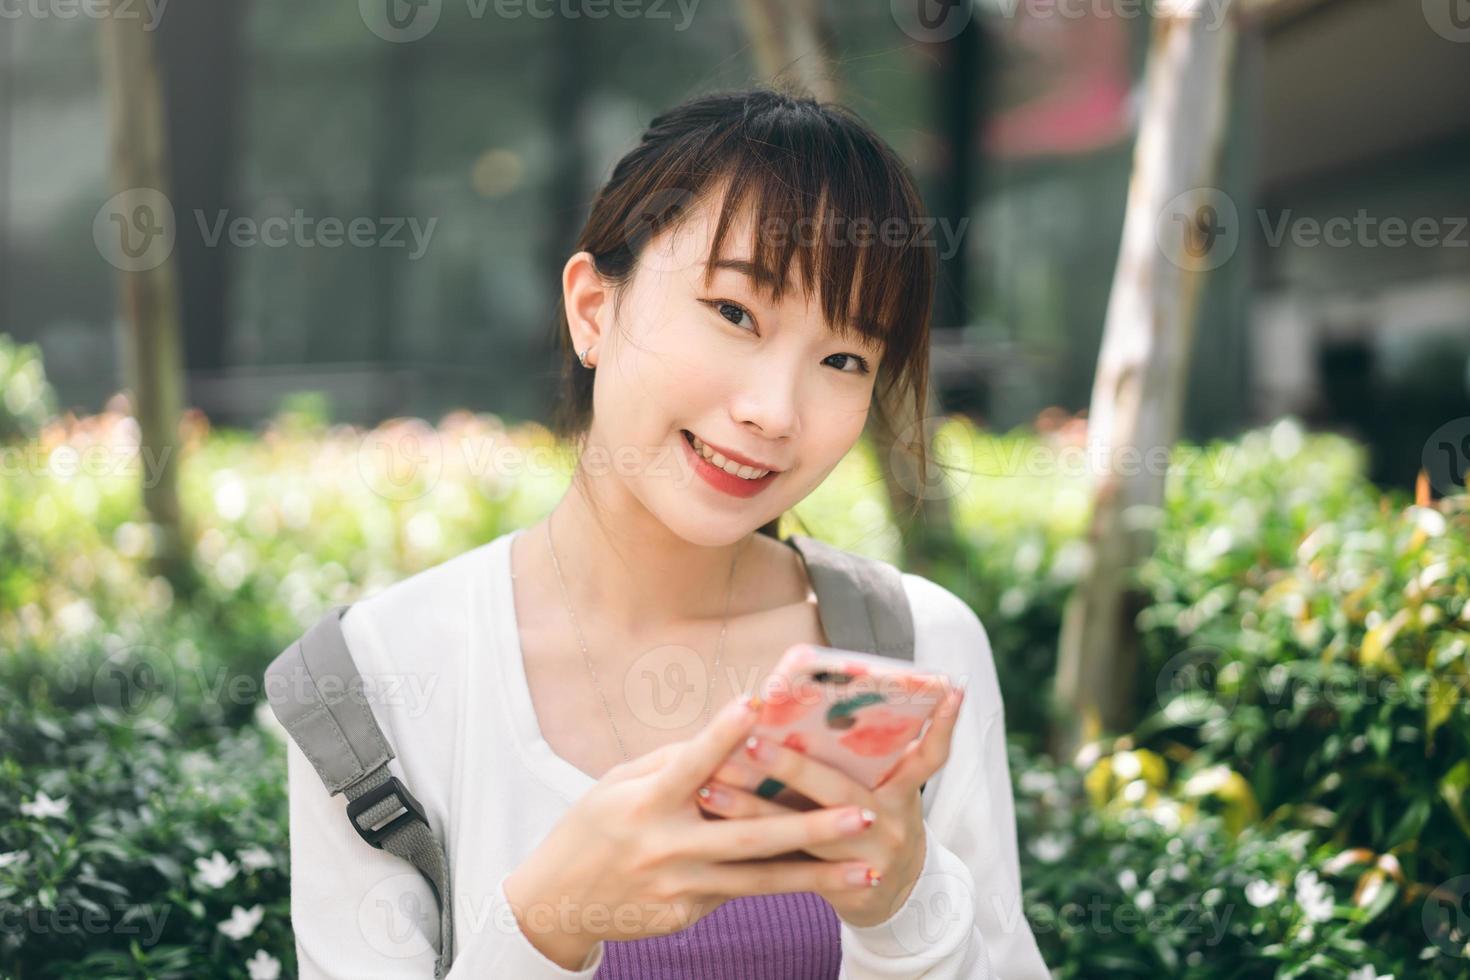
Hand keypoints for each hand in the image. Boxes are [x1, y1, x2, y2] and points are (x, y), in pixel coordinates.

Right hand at [502, 692, 890, 968]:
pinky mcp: (684, 915)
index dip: (722, 734)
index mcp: (644, 802)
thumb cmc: (592, 828)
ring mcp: (677, 887)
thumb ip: (672, 764)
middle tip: (862, 815)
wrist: (555, 903)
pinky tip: (822, 878)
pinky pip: (735, 892)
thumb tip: (728, 739)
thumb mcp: (617, 784)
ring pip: (758, 881)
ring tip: (867, 869)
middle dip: (810, 826)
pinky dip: (776, 881)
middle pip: (747, 836)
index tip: (757, 705)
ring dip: (817, 875)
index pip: (691, 763)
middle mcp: (664, 846)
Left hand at [697, 681, 965, 927]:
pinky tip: (715, 814)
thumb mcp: (884, 791)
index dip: (945, 723)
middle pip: (839, 790)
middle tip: (750, 739)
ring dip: (752, 806)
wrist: (893, 901)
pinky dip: (749, 841)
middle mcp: (894, 820)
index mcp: (905, 789)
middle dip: (791, 766)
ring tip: (711, 783)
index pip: (932, 753)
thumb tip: (802, 702)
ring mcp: (870, 856)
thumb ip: (856, 757)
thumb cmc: (874, 823)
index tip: (951, 685)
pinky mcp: (844, 885)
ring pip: (803, 831)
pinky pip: (788, 865)